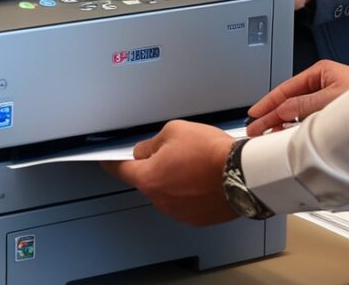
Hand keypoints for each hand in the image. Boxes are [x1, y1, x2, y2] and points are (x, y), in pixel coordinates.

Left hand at [104, 121, 236, 224]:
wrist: (242, 174)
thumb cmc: (210, 152)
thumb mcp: (174, 131)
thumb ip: (153, 142)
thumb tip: (146, 151)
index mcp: (149, 178)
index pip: (121, 171)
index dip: (112, 163)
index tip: (107, 161)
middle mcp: (160, 199)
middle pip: (147, 179)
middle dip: (155, 165)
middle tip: (174, 150)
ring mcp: (178, 212)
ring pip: (167, 190)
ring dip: (173, 178)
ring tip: (194, 162)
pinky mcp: (196, 218)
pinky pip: (184, 201)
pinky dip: (188, 190)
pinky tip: (202, 176)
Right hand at [245, 60, 348, 136]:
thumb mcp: (331, 100)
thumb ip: (303, 106)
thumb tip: (281, 111)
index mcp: (320, 72)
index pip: (285, 89)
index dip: (267, 103)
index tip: (254, 115)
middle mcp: (324, 82)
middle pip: (290, 99)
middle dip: (272, 114)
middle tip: (256, 128)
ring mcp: (330, 95)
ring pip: (299, 109)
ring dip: (285, 121)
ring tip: (269, 133)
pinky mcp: (337, 109)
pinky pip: (310, 116)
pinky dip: (299, 124)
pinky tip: (292, 133)